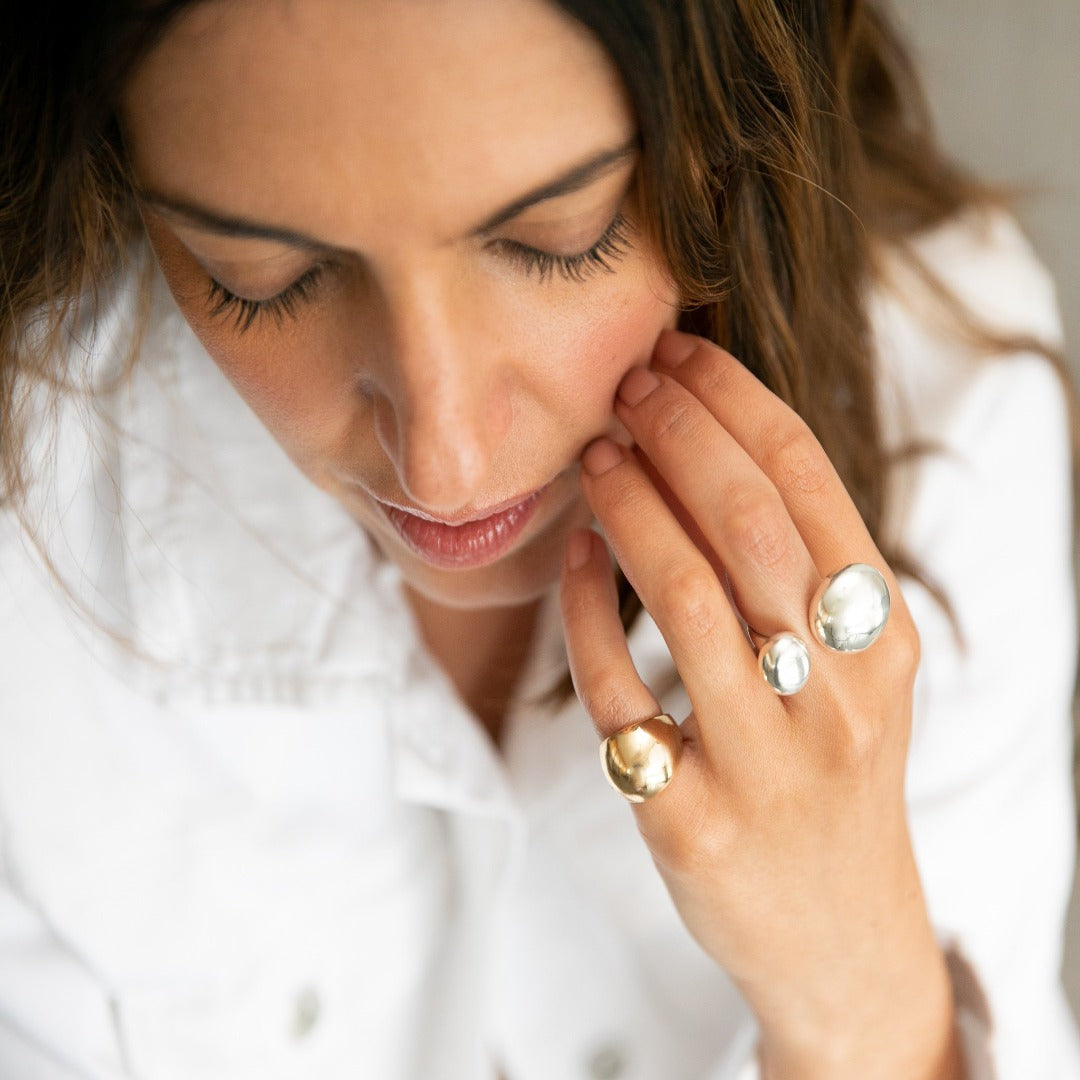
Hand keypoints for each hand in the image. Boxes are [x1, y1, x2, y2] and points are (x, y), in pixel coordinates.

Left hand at [560, 330, 960, 1078]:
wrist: (840, 932)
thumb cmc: (835, 770)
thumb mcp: (858, 669)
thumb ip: (805, 570)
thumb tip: (712, 440)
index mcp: (885, 638)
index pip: (808, 482)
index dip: (734, 401)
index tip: (678, 353)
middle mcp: (839, 693)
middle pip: (748, 522)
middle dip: (677, 432)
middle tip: (624, 385)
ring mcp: (766, 762)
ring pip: (683, 597)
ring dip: (627, 505)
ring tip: (594, 455)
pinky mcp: (690, 819)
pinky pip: (617, 692)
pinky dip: (583, 609)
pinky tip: (572, 554)